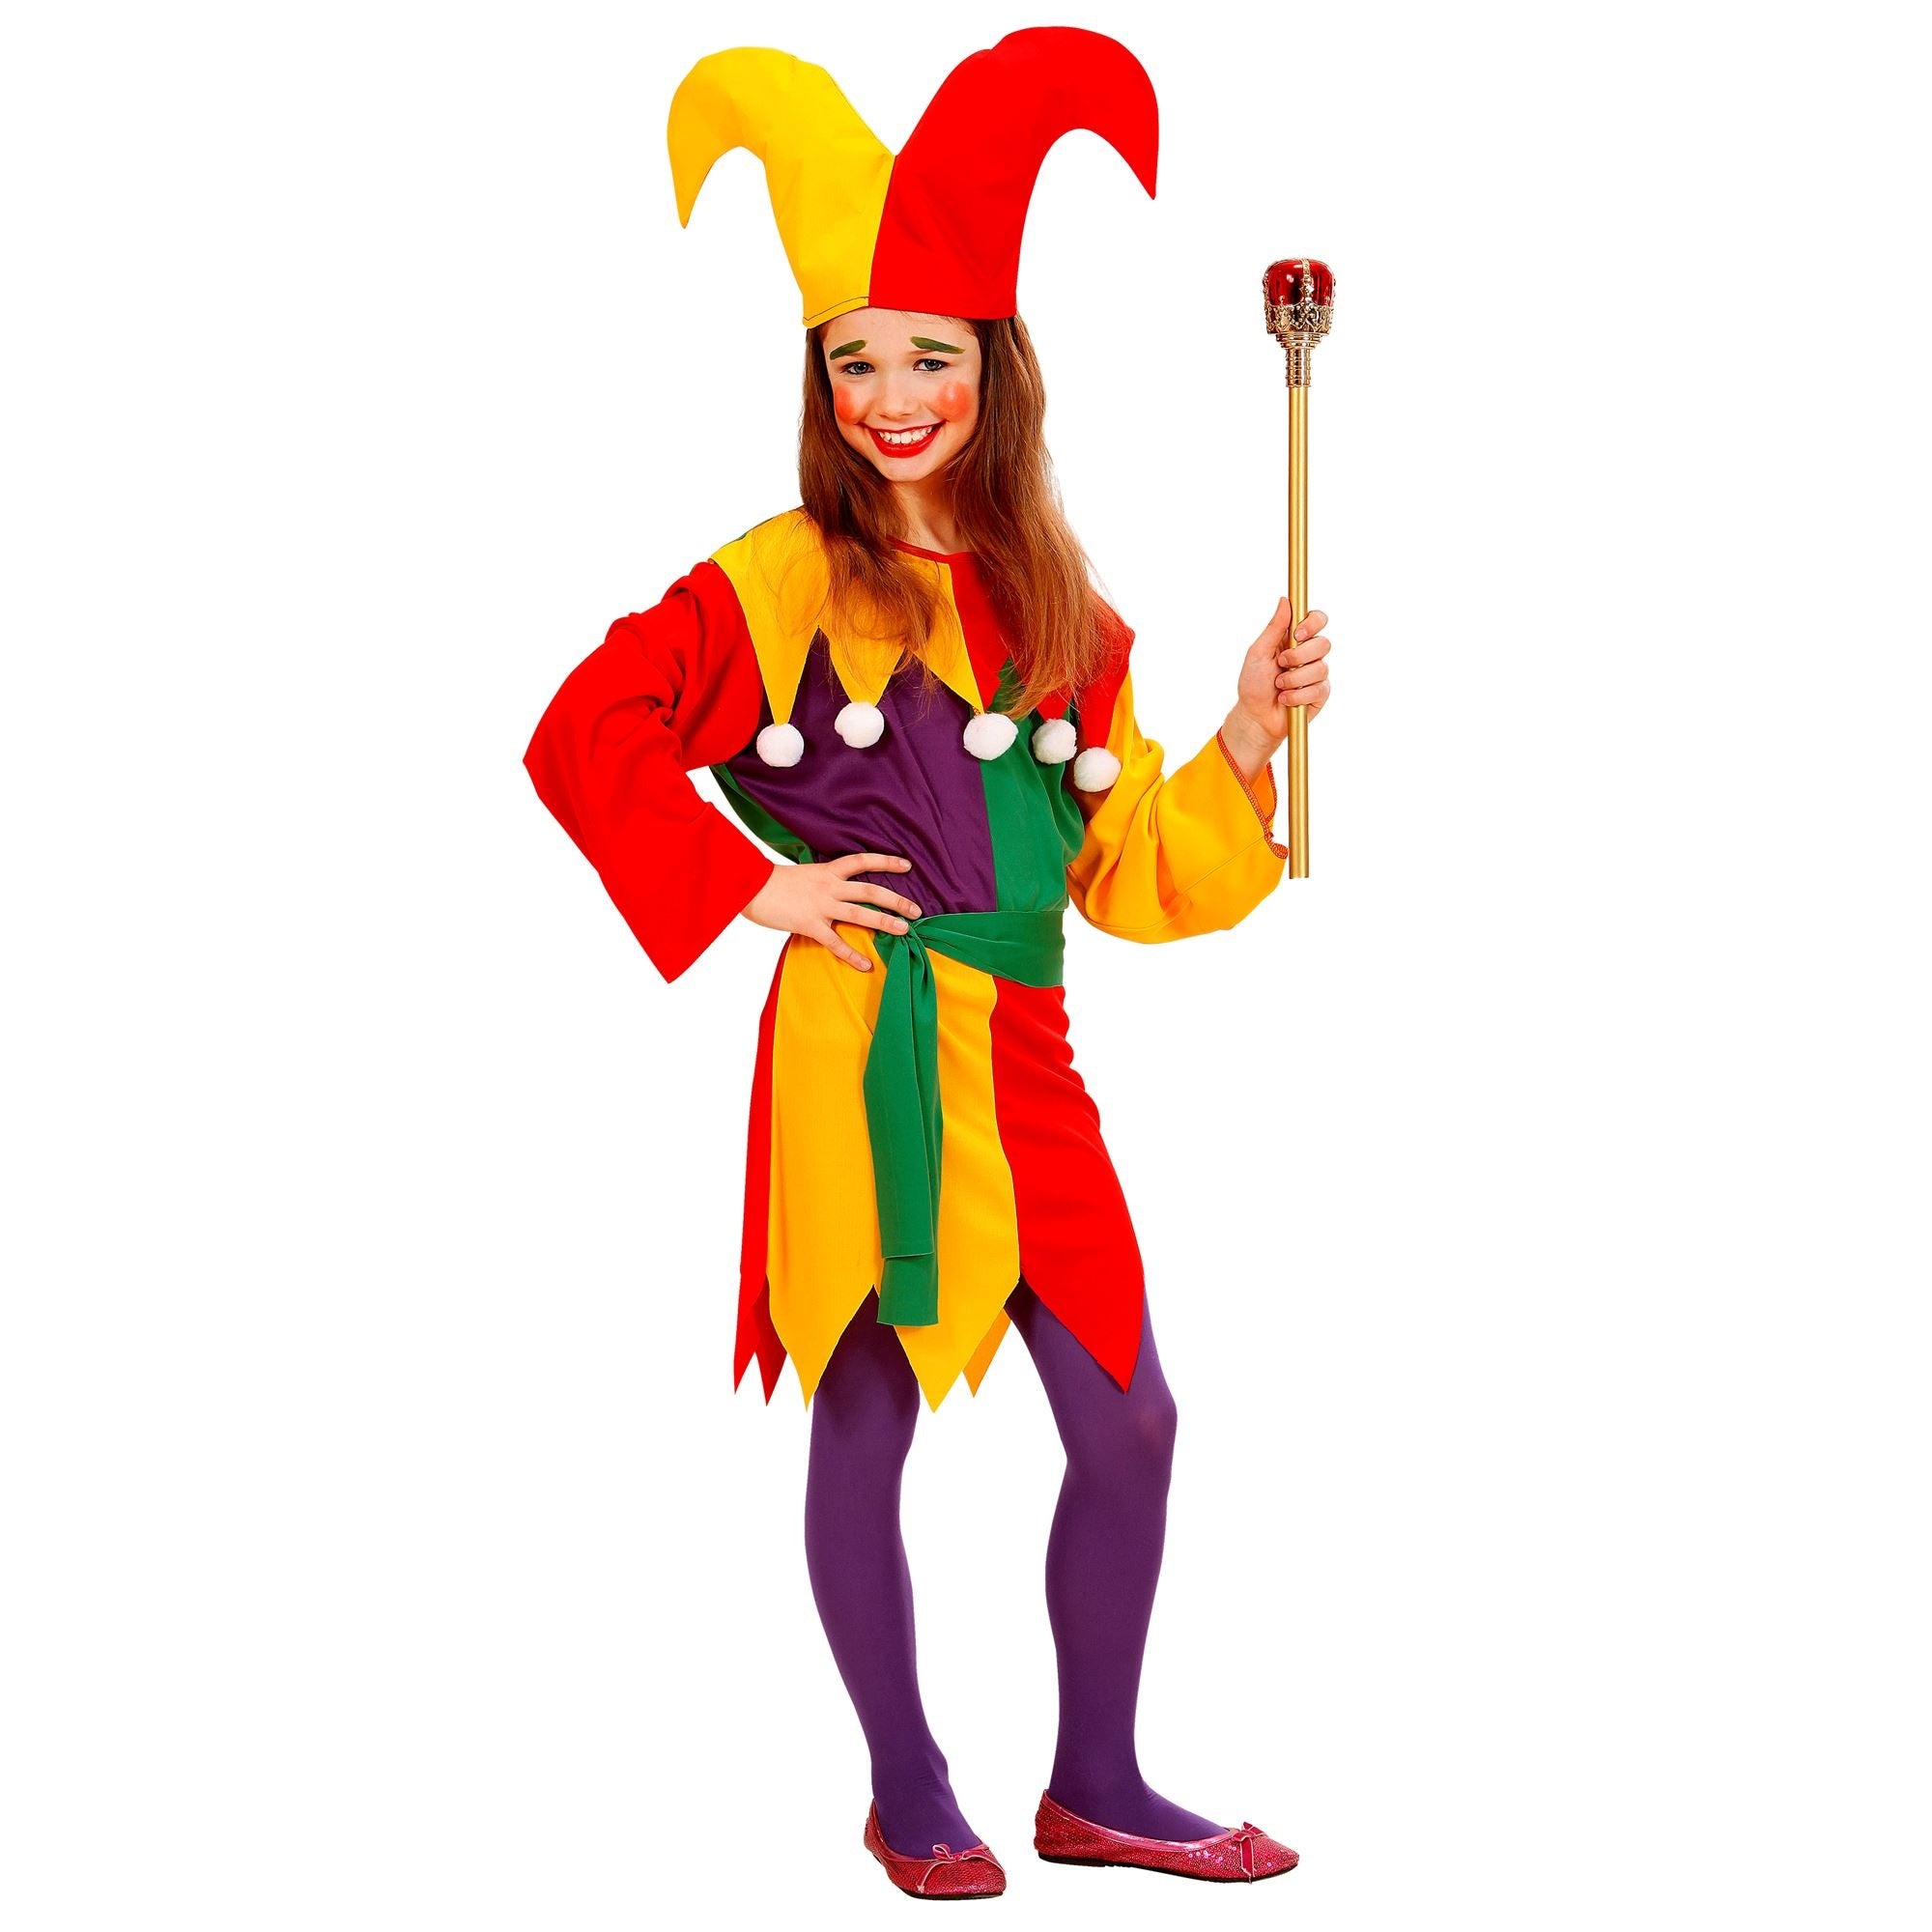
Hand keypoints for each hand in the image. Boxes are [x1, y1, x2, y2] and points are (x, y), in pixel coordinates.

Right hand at [740, 853, 922, 971]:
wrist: (748, 886)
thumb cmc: (771, 881)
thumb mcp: (804, 874)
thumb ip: (824, 881)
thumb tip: (839, 888)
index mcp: (828, 871)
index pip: (863, 861)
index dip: (887, 862)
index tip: (907, 866)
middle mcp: (829, 886)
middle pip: (871, 891)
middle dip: (897, 900)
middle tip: (916, 910)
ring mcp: (821, 905)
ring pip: (861, 913)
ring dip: (885, 922)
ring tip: (905, 931)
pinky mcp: (810, 924)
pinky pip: (836, 943)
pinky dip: (852, 955)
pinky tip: (866, 965)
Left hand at [1228, 600, 1332, 758]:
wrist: (1255, 717)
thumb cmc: (1253, 684)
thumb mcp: (1258, 652)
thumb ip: (1274, 627)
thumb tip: (1285, 600)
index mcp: (1294, 639)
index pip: (1317, 620)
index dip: (1313, 623)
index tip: (1298, 633)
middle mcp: (1308, 654)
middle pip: (1324, 643)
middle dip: (1300, 656)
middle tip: (1282, 664)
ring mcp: (1316, 674)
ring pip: (1321, 668)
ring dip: (1295, 678)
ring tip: (1279, 686)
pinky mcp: (1320, 693)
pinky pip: (1319, 689)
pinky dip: (1297, 695)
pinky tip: (1285, 699)